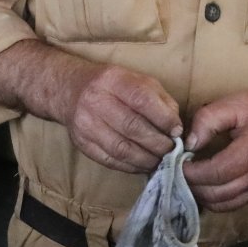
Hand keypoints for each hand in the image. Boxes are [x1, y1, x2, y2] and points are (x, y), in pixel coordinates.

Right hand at [62, 65, 182, 173]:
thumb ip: (160, 100)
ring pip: (122, 149)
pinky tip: (142, 164)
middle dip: (158, 143)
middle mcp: (96, 100)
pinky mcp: (82, 144)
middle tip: (171, 150)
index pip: (142, 100)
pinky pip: (110, 161)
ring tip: (159, 160)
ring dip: (146, 159)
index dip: (164, 119)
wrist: (71, 90)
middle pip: (133, 128)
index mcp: (113, 79)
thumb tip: (176, 128)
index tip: (177, 131)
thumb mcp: (138, 80)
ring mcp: (86, 124)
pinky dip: (131, 167)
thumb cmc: (113, 86)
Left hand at [181, 91, 247, 211]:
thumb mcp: (236, 103)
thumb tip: (188, 143)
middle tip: (174, 173)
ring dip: (202, 196)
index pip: (215, 173)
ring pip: (224, 204)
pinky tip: (204, 185)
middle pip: (217, 195)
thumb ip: (208, 120)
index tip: (173, 163)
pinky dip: (215, 199)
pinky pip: (234, 204)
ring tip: (187, 180)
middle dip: (191, 187)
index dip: (191, 172)